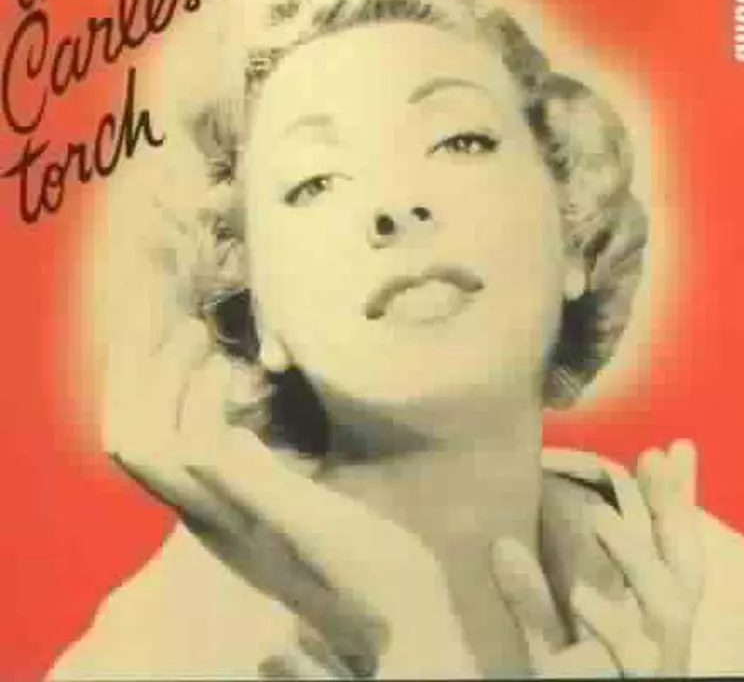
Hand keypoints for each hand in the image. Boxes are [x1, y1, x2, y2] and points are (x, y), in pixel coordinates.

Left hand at [104, 315, 476, 678]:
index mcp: (216, 514)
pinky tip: (242, 393)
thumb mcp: (311, 525)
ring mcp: (230, 513)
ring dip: (177, 392)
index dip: (162, 384)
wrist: (394, 618)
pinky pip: (206, 451)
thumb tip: (202, 438)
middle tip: (192, 328)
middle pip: (145, 442)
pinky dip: (207, 410)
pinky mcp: (255, 509)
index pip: (149, 444)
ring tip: (210, 349)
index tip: (206, 339)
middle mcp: (209, 514)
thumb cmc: (364, 573)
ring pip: (171, 445)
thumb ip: (254, 484)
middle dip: (154, 379)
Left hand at [492, 441, 704, 676]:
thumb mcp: (548, 642)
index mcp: (645, 616)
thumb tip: (499, 544)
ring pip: (670, 604)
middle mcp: (660, 636)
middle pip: (686, 564)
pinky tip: (582, 596)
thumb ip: (529, 597)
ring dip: (639, 558)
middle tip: (658, 455)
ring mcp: (654, 664)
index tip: (670, 449)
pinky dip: (610, 623)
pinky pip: (631, 656)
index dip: (675, 500)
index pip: (669, 547)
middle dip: (677, 509)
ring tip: (600, 519)